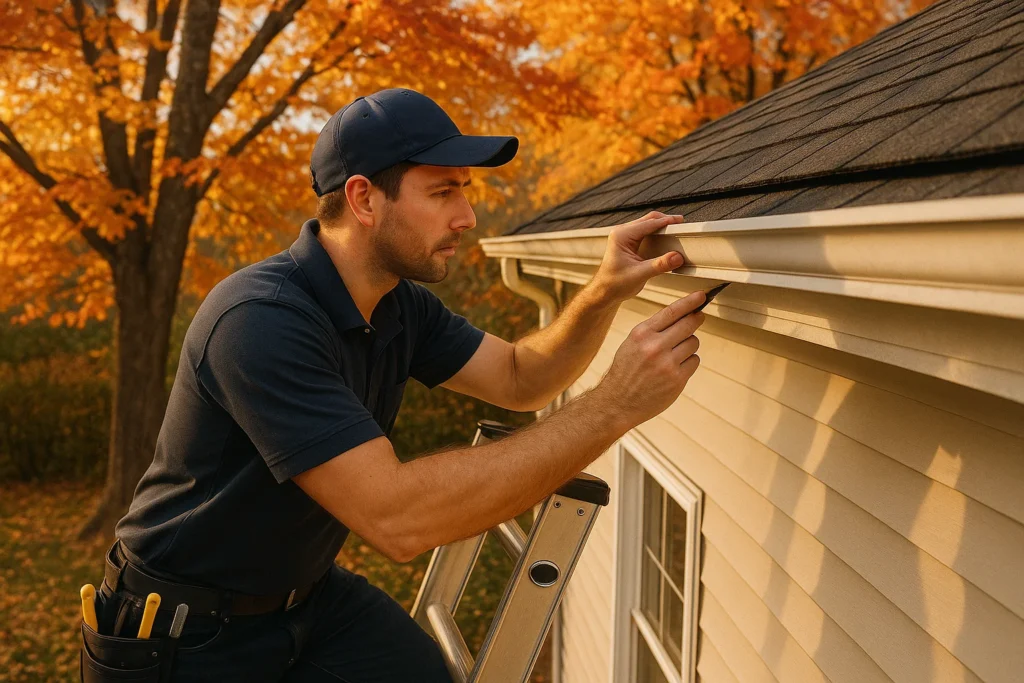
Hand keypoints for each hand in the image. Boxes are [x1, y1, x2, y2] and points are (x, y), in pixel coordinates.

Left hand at [590, 211, 685, 304]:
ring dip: (661, 225)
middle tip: (681, 223)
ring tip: (676, 228)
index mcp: (621, 236)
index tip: (679, 221)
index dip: (665, 221)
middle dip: (665, 220)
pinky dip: (657, 232)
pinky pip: (646, 232)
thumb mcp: (639, 275)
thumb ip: (659, 265)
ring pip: (648, 224)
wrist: (605, 292)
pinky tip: (667, 237)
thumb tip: (677, 257)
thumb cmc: (615, 284)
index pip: (648, 223)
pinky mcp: (629, 242)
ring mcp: (625, 236)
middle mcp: (622, 232)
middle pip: (648, 219)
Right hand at [595, 290, 705, 425]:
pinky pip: (694, 361)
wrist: (617, 402)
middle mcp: (654, 346)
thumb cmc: (625, 371)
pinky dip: (689, 363)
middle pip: (688, 324)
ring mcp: (667, 364)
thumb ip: (654, 330)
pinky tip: (675, 369)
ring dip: (689, 345)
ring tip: (675, 354)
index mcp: (641, 334)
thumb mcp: (632, 343)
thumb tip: (682, 315)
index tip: (701, 296)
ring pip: (693, 342)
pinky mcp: (677, 379)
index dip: (689, 302)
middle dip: (696, 319)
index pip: (672, 311)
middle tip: (698, 317)